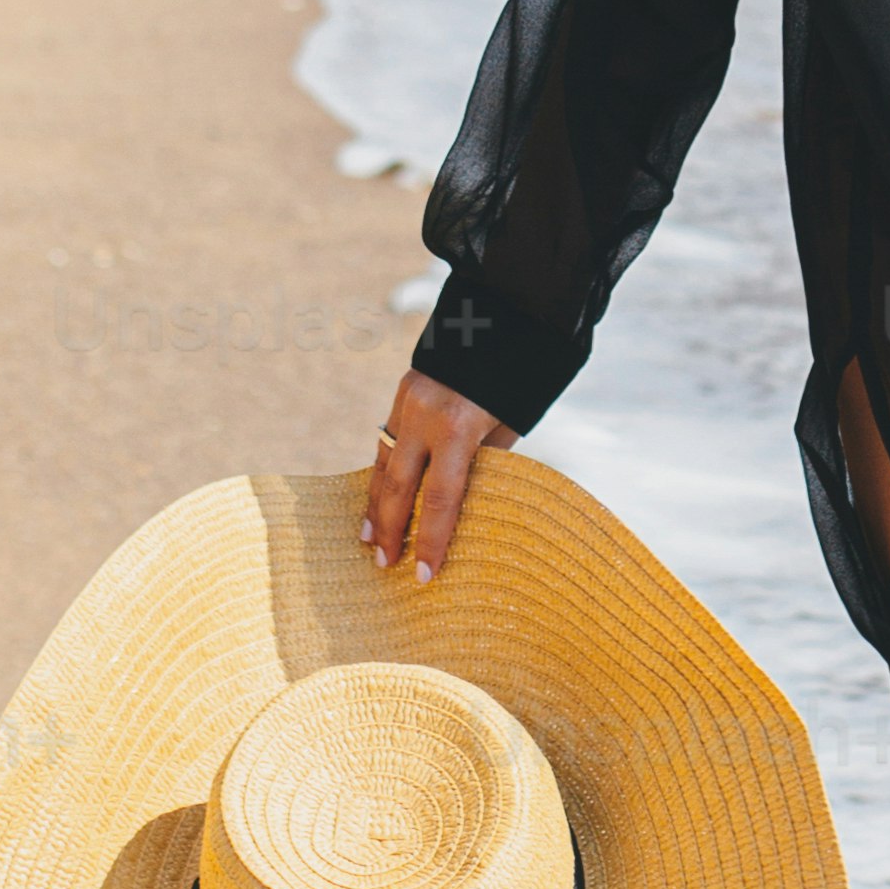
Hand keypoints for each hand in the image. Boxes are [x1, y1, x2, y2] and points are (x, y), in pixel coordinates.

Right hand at [363, 367, 507, 584]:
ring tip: (368, 540)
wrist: (509, 313)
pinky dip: (381, 470)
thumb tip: (468, 501)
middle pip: (398, 487)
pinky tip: (375, 497)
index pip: (439, 500)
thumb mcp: (509, 428)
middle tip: (385, 564)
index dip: (430, 540)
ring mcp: (409, 401)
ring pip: (384, 463)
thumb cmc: (521, 381)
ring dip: (375, 504)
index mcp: (458, 430)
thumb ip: (485, 463)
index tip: (424, 575)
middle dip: (389, 529)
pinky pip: (388, 439)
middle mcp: (426, 417)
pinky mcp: (404, 389)